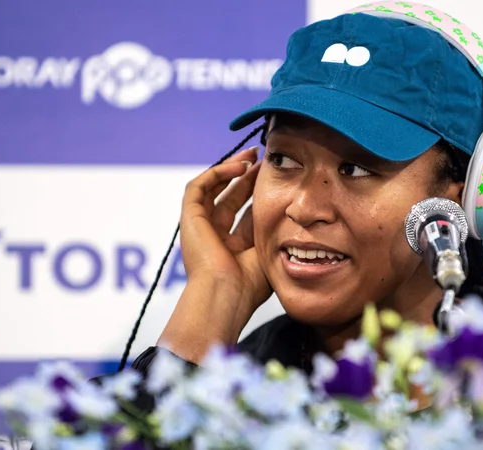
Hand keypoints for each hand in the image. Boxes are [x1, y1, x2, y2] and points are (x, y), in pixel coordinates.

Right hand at [179, 146, 271, 309]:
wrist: (226, 295)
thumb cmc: (250, 284)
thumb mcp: (269, 254)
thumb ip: (275, 234)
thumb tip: (293, 217)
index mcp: (233, 250)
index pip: (245, 213)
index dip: (257, 193)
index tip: (272, 177)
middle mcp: (214, 238)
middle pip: (229, 197)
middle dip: (245, 176)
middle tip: (261, 158)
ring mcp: (199, 228)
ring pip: (211, 188)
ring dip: (230, 169)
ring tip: (250, 156)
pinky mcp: (189, 219)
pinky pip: (199, 187)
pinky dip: (217, 173)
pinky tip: (238, 167)